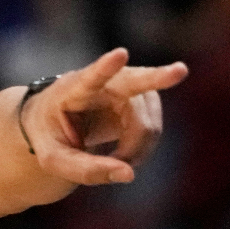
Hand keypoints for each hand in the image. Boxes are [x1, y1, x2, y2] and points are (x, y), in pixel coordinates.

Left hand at [19, 48, 187, 185]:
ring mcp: (125, 90)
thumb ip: (85, 170)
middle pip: (134, 81)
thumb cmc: (49, 138)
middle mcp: (102, 84)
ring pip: (146, 119)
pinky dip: (142, 148)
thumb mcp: (53, 160)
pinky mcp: (139, 101)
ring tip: (116, 162)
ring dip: (138, 147)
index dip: (106, 67)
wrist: (52, 124)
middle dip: (158, 77)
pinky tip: (125, 156)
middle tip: (180, 70)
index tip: (120, 53)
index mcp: (71, 90)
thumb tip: (129, 175)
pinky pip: (152, 127)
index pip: (90, 77)